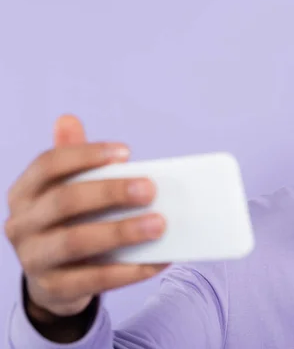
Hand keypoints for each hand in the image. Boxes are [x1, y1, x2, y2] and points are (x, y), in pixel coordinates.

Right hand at [4, 115, 168, 317]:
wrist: (54, 280)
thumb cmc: (68, 223)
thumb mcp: (66, 190)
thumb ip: (73, 159)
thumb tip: (68, 119)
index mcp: (25, 192)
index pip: (49, 164)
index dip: (86, 155)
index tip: (126, 152)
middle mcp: (21, 223)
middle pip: (65, 201)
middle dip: (110, 192)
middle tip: (150, 189)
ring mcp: (34, 258)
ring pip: (76, 241)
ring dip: (122, 232)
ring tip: (159, 225)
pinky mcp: (54, 288)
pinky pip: (93, 279)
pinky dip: (128, 270)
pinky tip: (157, 261)